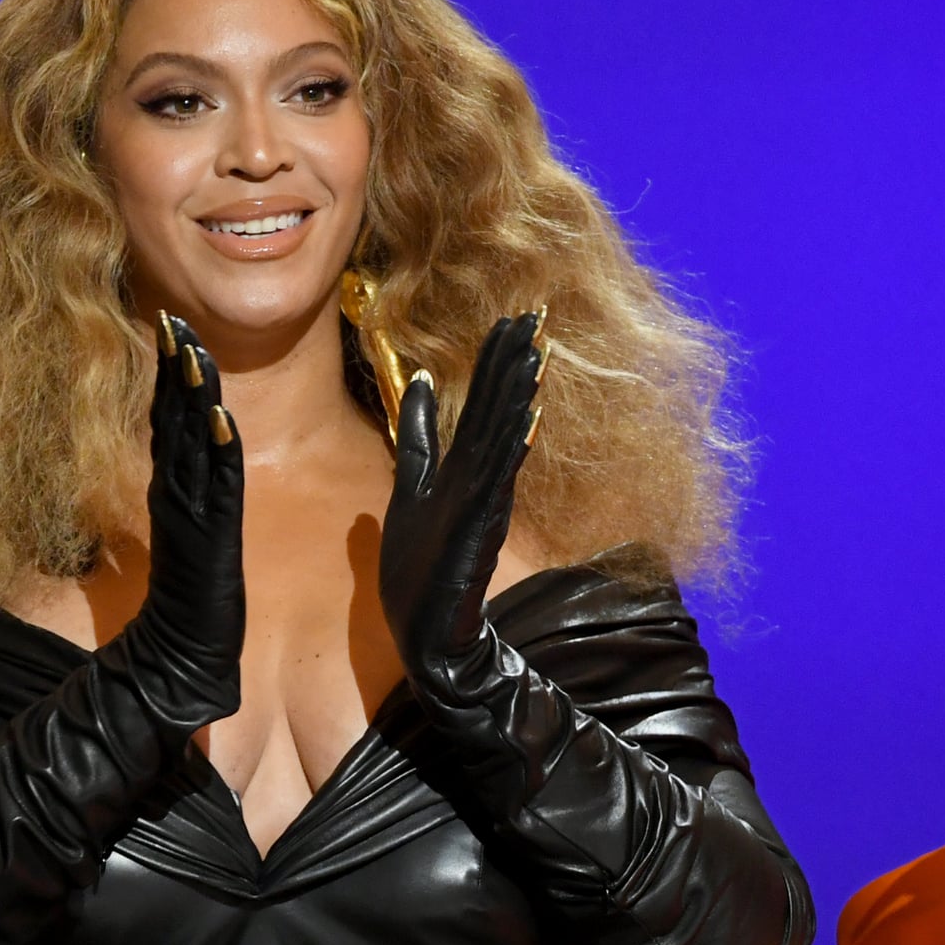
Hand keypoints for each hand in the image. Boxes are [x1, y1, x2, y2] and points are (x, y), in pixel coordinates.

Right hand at [129, 312, 245, 722]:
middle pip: (173, 418)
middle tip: (173, 317)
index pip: (168, 418)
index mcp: (171, 487)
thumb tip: (192, 461)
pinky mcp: (211, 535)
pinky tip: (222, 417)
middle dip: (174, 366)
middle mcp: (174, 491)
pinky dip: (217, 449)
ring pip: (190, 442)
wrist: (179, 651)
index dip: (170, 371)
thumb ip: (187, 492)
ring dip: (192, 394)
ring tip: (194, 349)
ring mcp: (189, 511)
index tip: (171, 325)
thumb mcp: (191, 529)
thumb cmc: (189, 594)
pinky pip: (217, 484)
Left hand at [379, 310, 545, 693]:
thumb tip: (423, 378)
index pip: (481, 402)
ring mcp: (481, 501)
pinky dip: (512, 447)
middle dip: (512, 361)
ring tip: (534, 353)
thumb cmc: (419, 564)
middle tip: (534, 314)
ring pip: (501, 436)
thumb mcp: (409, 485)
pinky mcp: (478, 526)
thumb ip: (419, 436)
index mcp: (461, 465)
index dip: (494, 360)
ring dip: (517, 395)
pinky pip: (498, 478)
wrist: (426, 630)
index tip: (513, 318)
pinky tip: (526, 417)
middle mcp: (477, 477)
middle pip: (496, 408)